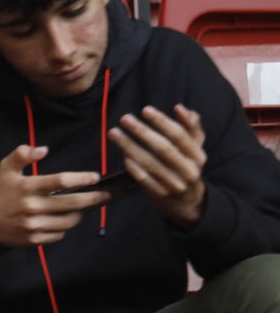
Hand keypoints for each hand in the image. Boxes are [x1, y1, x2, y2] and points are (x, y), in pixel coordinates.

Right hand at [0, 145, 111, 247]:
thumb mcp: (6, 168)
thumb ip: (22, 154)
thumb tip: (43, 149)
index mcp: (27, 187)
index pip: (60, 181)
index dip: (81, 178)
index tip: (94, 177)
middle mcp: (32, 207)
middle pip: (72, 203)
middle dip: (93, 198)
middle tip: (104, 194)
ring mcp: (34, 225)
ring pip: (69, 220)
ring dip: (80, 213)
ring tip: (83, 207)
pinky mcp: (34, 239)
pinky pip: (59, 234)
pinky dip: (65, 227)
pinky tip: (64, 219)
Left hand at [109, 105, 206, 228]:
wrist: (189, 204)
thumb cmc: (187, 168)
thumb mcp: (195, 149)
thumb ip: (191, 128)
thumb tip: (181, 108)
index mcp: (198, 156)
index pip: (180, 136)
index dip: (163, 122)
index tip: (145, 109)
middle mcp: (188, 171)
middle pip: (164, 148)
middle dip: (143, 132)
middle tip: (125, 118)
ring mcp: (174, 184)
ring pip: (150, 163)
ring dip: (130, 146)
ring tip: (114, 133)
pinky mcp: (160, 195)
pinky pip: (143, 179)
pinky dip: (133, 166)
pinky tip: (123, 155)